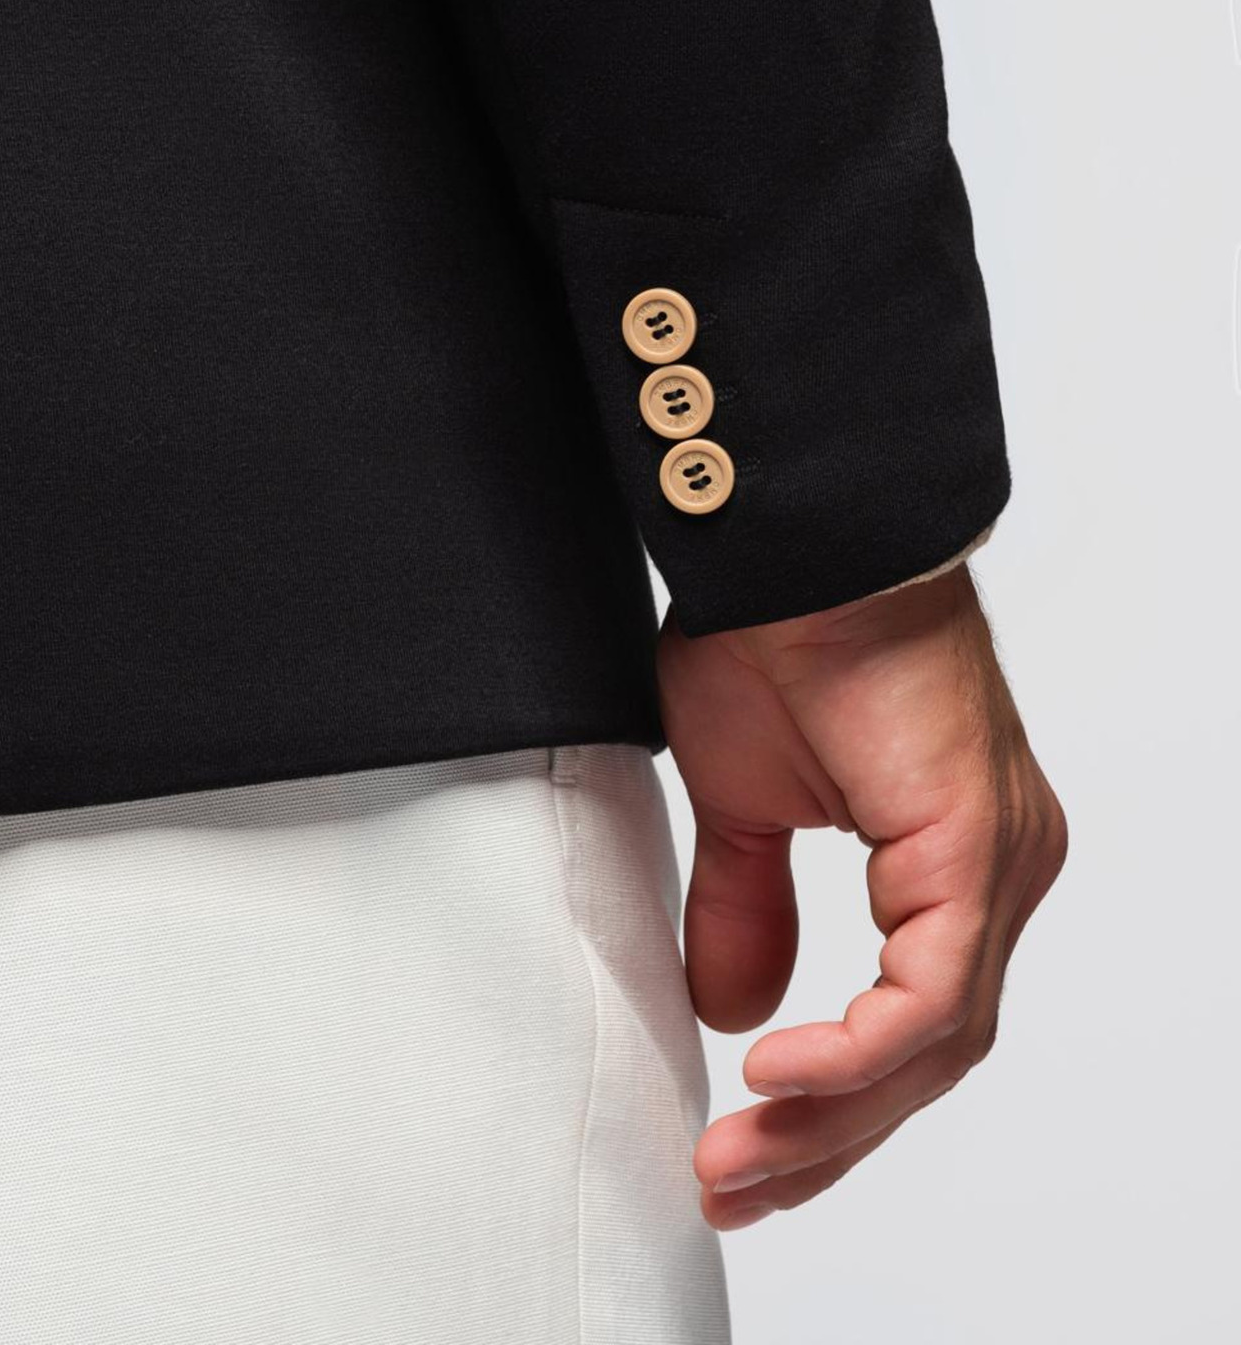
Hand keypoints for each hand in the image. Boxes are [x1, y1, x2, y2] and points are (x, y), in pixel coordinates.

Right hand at [657, 563, 1065, 1230]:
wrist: (794, 548)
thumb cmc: (776, 638)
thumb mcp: (743, 804)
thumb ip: (749, 907)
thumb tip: (737, 1009)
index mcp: (953, 861)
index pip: (913, 1025)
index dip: (831, 1103)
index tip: (742, 1146)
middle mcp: (997, 870)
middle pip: (929, 1056)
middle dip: (827, 1138)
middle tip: (733, 1184)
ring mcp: (999, 862)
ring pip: (937, 1044)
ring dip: (832, 1114)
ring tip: (739, 1154)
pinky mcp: (977, 847)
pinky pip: (931, 994)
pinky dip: (855, 1051)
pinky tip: (778, 1076)